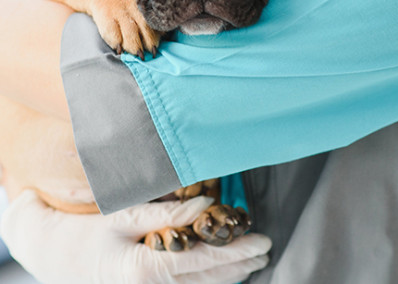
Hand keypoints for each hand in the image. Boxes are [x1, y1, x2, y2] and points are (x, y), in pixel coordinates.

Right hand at [1, 191, 270, 283]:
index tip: (262, 241)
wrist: (50, 254)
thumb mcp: (122, 217)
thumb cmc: (83, 232)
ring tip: (250, 261)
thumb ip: (166, 213)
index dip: (237, 251)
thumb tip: (205, 204)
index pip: (205, 261)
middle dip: (240, 265)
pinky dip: (208, 280)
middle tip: (264, 249)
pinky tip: (219, 272)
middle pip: (208, 279)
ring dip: (228, 275)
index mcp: (145, 270)